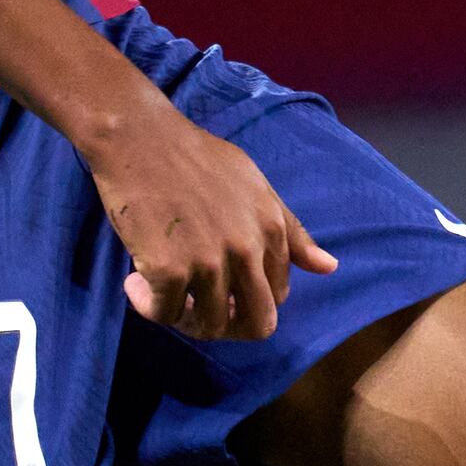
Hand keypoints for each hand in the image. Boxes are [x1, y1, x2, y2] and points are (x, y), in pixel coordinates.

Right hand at [89, 103, 337, 340]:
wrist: (139, 138)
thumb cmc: (195, 157)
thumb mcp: (256, 185)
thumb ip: (291, 232)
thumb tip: (330, 267)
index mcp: (272, 230)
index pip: (277, 296)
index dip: (248, 298)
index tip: (220, 285)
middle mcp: (246, 250)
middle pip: (257, 325)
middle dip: (230, 327)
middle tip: (198, 310)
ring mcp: (208, 262)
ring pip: (209, 326)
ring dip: (184, 318)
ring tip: (163, 291)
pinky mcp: (169, 270)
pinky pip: (165, 314)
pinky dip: (149, 306)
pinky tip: (135, 282)